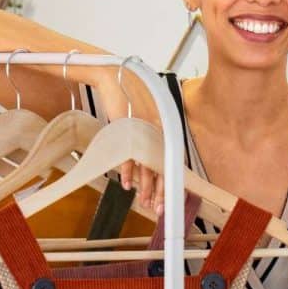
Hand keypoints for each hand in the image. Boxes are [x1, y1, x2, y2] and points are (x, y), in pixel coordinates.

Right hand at [91, 70, 166, 214]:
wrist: (116, 78)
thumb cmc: (132, 97)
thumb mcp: (147, 118)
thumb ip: (153, 137)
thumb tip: (152, 161)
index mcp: (166, 129)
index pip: (171, 162)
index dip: (170, 183)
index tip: (169, 199)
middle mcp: (158, 132)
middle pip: (162, 169)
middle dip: (160, 192)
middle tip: (158, 209)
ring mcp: (143, 132)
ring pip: (146, 167)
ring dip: (145, 188)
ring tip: (144, 202)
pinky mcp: (127, 130)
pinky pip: (129, 157)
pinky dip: (128, 172)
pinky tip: (127, 185)